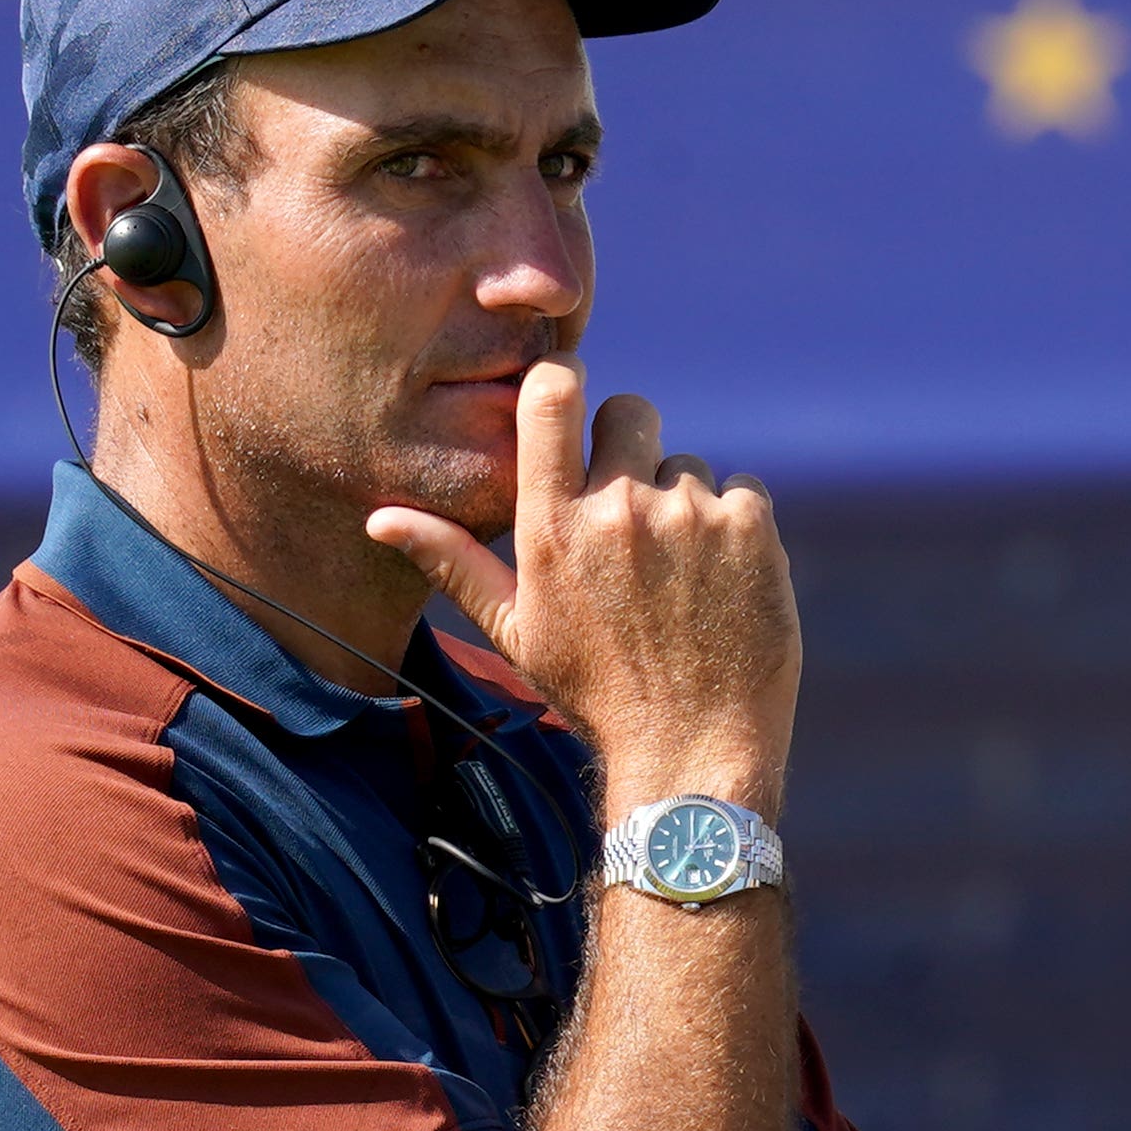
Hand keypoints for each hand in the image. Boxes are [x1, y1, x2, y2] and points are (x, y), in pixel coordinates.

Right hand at [368, 359, 796, 805]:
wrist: (691, 750)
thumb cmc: (595, 693)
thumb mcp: (514, 630)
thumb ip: (453, 561)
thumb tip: (379, 518)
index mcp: (551, 525)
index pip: (550, 394)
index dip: (564, 379)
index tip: (572, 395)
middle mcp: (618, 507)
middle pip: (629, 412)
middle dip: (630, 447)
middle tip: (633, 516)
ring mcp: (689, 514)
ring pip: (686, 464)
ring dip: (683, 504)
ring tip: (678, 578)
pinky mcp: (751, 527)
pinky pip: (741, 489)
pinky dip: (735, 525)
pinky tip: (720, 583)